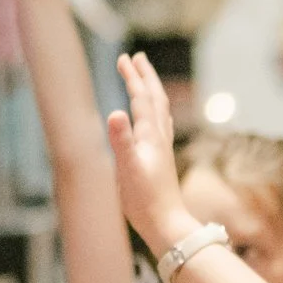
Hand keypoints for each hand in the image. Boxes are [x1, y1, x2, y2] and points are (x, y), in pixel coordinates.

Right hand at [108, 52, 200, 252]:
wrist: (167, 225)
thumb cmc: (146, 200)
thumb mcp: (127, 169)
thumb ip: (121, 140)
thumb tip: (115, 112)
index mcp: (150, 136)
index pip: (142, 98)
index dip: (133, 77)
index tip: (124, 58)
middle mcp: (159, 138)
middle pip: (155, 99)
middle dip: (145, 77)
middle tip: (136, 58)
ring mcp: (162, 148)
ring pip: (160, 111)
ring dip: (151, 91)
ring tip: (144, 79)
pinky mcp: (161, 160)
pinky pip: (160, 126)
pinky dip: (155, 112)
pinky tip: (154, 118)